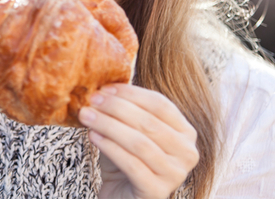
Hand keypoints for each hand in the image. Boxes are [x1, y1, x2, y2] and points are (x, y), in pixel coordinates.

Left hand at [78, 84, 198, 198]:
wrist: (122, 197)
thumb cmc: (126, 160)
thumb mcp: (128, 131)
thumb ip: (125, 111)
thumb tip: (105, 87)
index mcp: (185, 132)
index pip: (160, 105)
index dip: (131, 94)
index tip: (105, 88)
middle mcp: (187, 153)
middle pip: (149, 123)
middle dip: (117, 108)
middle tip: (92, 100)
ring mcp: (175, 174)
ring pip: (139, 143)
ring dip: (109, 125)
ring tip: (87, 116)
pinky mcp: (157, 192)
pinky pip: (131, 164)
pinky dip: (110, 147)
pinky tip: (93, 136)